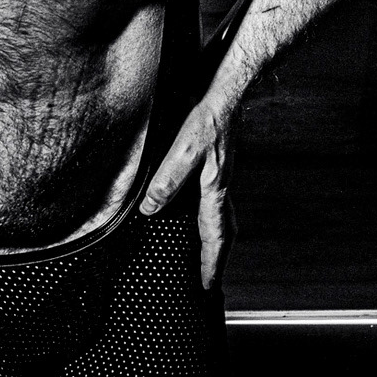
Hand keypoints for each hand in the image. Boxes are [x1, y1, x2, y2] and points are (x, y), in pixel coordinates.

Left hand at [139, 96, 237, 289]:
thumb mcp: (182, 150)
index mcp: (215, 189)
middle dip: (218, 256)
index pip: (215, 236)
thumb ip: (167, 181)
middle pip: (225, 231)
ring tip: (206, 252)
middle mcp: (220, 186)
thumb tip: (151, 209)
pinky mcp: (214, 163)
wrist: (225, 90)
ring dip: (214, 237)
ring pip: (221, 215)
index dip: (211, 263)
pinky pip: (213, 200)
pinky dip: (207, 214)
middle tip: (211, 277)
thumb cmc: (208, 116)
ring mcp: (219, 175)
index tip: (209, 286)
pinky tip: (195, 209)